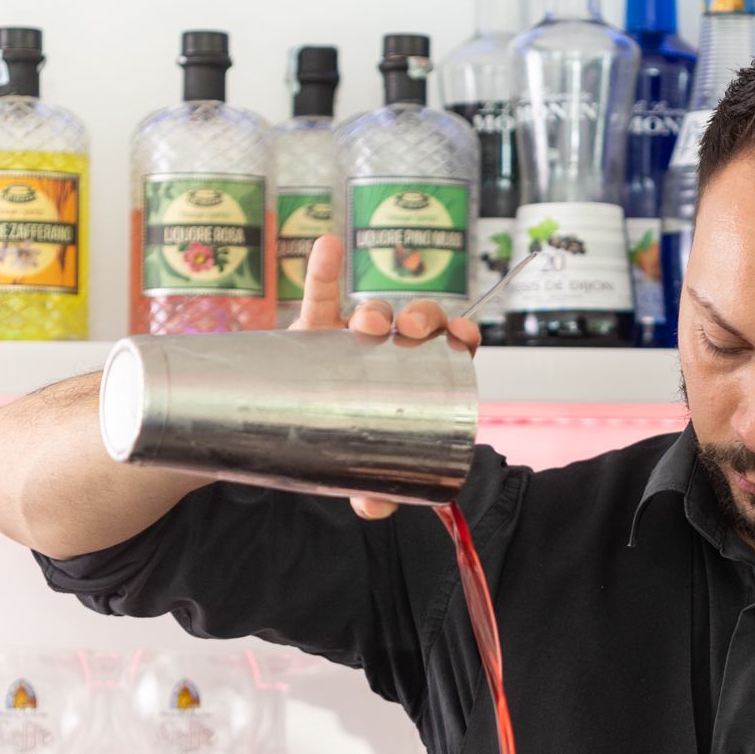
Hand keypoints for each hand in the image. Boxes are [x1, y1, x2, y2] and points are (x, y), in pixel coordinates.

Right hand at [290, 233, 481, 521]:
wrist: (290, 433)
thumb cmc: (344, 445)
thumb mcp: (363, 472)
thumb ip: (373, 492)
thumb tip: (373, 507)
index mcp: (417, 375)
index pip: (452, 346)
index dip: (463, 335)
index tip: (464, 338)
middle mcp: (389, 349)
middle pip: (418, 321)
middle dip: (423, 317)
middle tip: (412, 332)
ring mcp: (351, 336)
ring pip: (374, 309)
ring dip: (378, 306)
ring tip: (370, 323)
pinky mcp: (312, 329)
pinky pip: (319, 293)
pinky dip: (325, 268)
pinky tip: (329, 246)